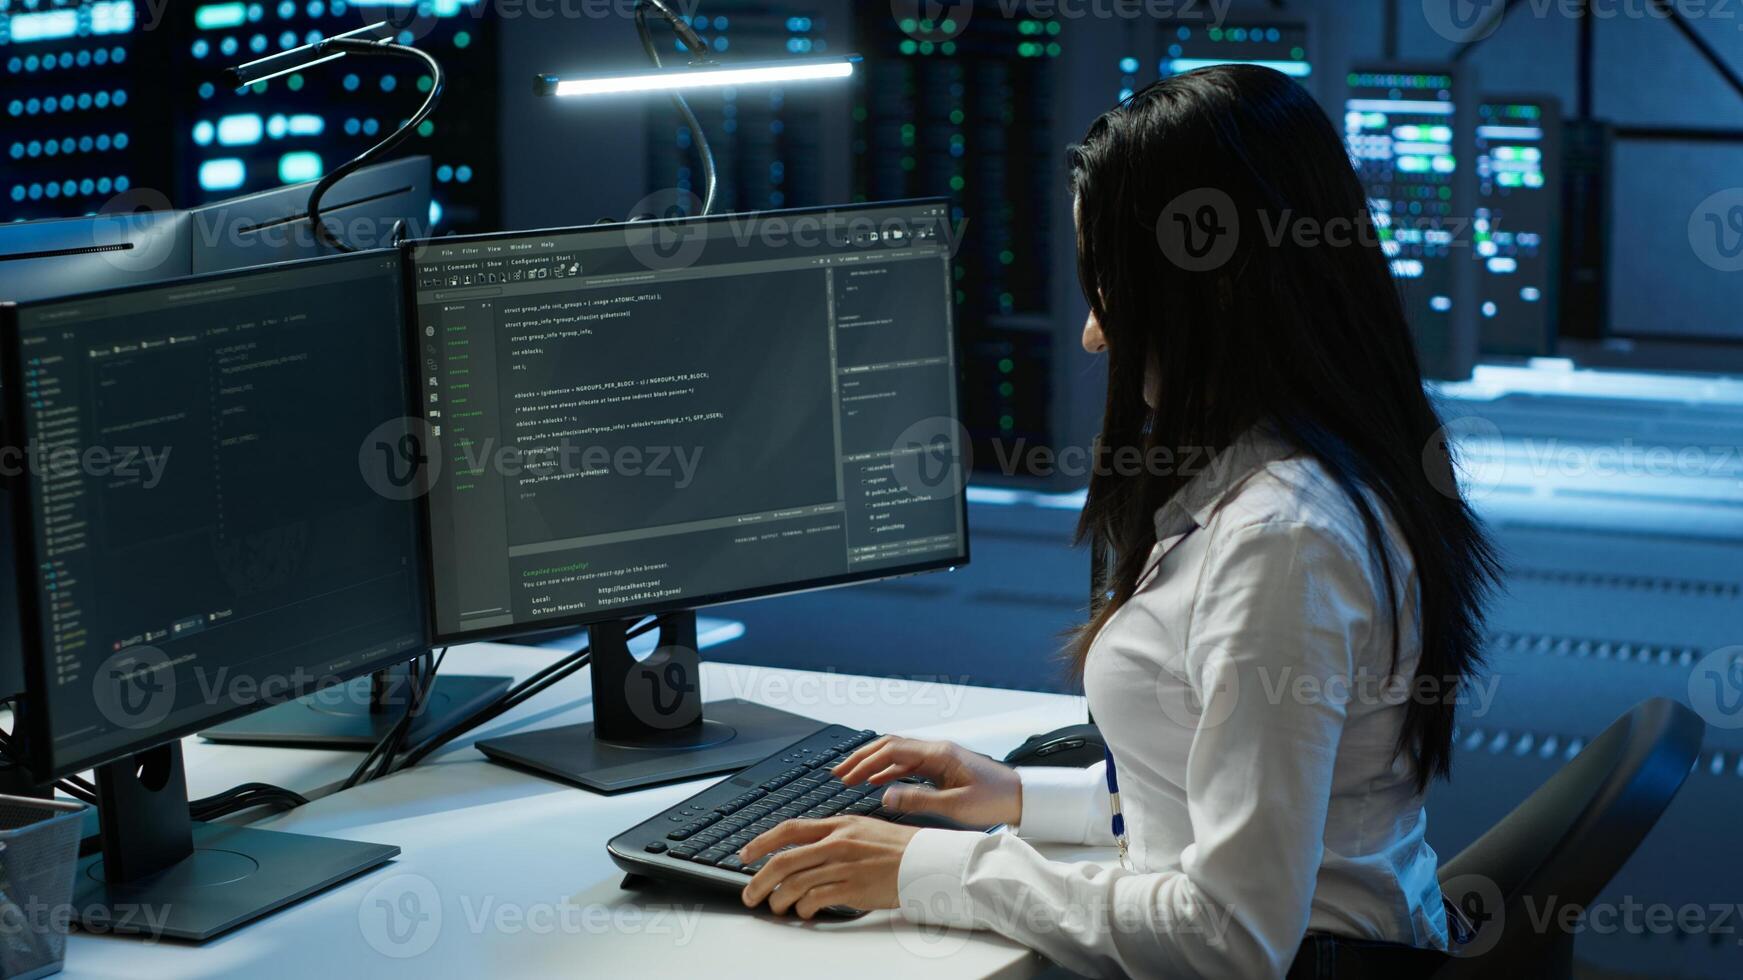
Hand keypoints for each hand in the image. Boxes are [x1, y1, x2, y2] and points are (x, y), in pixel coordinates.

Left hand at [739, 817, 919, 917]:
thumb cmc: (898, 847)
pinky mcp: (853, 888)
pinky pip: (815, 900)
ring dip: (779, 899)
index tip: (746, 854)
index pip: (789, 829)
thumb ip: (834, 836)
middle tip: (750, 893)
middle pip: (784, 860)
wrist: (927, 860)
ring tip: (776, 907)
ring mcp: (844, 865)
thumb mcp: (862, 829)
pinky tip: (803, 912)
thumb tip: (806, 849)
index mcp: (838, 825)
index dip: (761, 842)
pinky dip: (803, 909)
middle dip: (759, 880)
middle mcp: (837, 843)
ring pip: (795, 883)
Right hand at [832, 736, 1022, 827]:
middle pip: (891, 746)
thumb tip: (885, 795)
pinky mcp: (943, 768)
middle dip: (863, 758)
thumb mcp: (955, 806)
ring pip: (898, 755)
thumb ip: (918, 799)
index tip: (846, 774)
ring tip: (851, 778)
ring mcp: (940, 758)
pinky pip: (909, 765)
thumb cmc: (996, 800)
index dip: (866, 761)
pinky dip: (889, 771)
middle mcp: (937, 750)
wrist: (1023, 798)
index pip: (892, 749)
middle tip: (840, 773)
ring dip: (874, 765)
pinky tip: (878, 783)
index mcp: (939, 754)